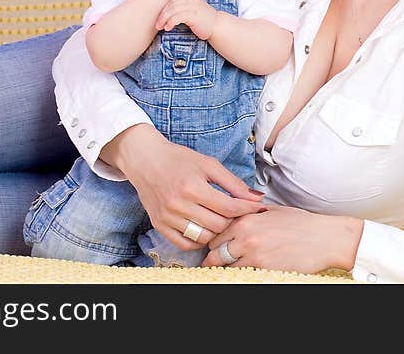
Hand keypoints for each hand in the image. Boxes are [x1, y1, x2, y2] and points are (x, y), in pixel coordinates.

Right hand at [109, 124, 264, 249]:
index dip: (247, 209)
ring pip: (203, 237)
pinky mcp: (159, 225)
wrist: (145, 160)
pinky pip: (185, 244)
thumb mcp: (208, 164)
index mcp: (192, 187)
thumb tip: (256, 197)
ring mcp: (167, 217)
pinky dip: (198, 240)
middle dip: (232, 219)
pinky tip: (203, 227)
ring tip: (219, 218)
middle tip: (236, 212)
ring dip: (216, 231)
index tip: (258, 207)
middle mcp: (178, 204)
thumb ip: (233, 183)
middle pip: (218, 225)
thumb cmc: (178, 159)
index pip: (228, 207)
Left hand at [155, 0, 218, 38]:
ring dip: (164, 19)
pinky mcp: (194, 15)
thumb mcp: (194, 11)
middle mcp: (191, 0)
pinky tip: (168, 28)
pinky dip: (170, 22)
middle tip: (157, 24)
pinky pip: (178, 17)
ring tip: (160, 27)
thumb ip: (184, 9)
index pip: (173, 0)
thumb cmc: (205, 21)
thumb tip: (168, 14)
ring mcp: (193, 7)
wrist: (218, 27)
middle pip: (171, 4)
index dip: (164, 9)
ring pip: (173, 10)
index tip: (159, 18)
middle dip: (162, 15)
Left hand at [202, 205, 363, 273]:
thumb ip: (249, 212)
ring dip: (226, 266)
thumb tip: (234, 213)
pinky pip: (241, 275)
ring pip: (225, 266)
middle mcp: (245, 237)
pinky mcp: (263, 270)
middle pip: (214, 252)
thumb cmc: (301, 223)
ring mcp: (253, 256)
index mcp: (246, 219)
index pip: (215, 232)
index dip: (214, 239)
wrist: (324, 239)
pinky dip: (240, 274)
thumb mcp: (272, 210)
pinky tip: (246, 270)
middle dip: (214, 256)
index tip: (214, 244)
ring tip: (230, 266)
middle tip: (216, 259)